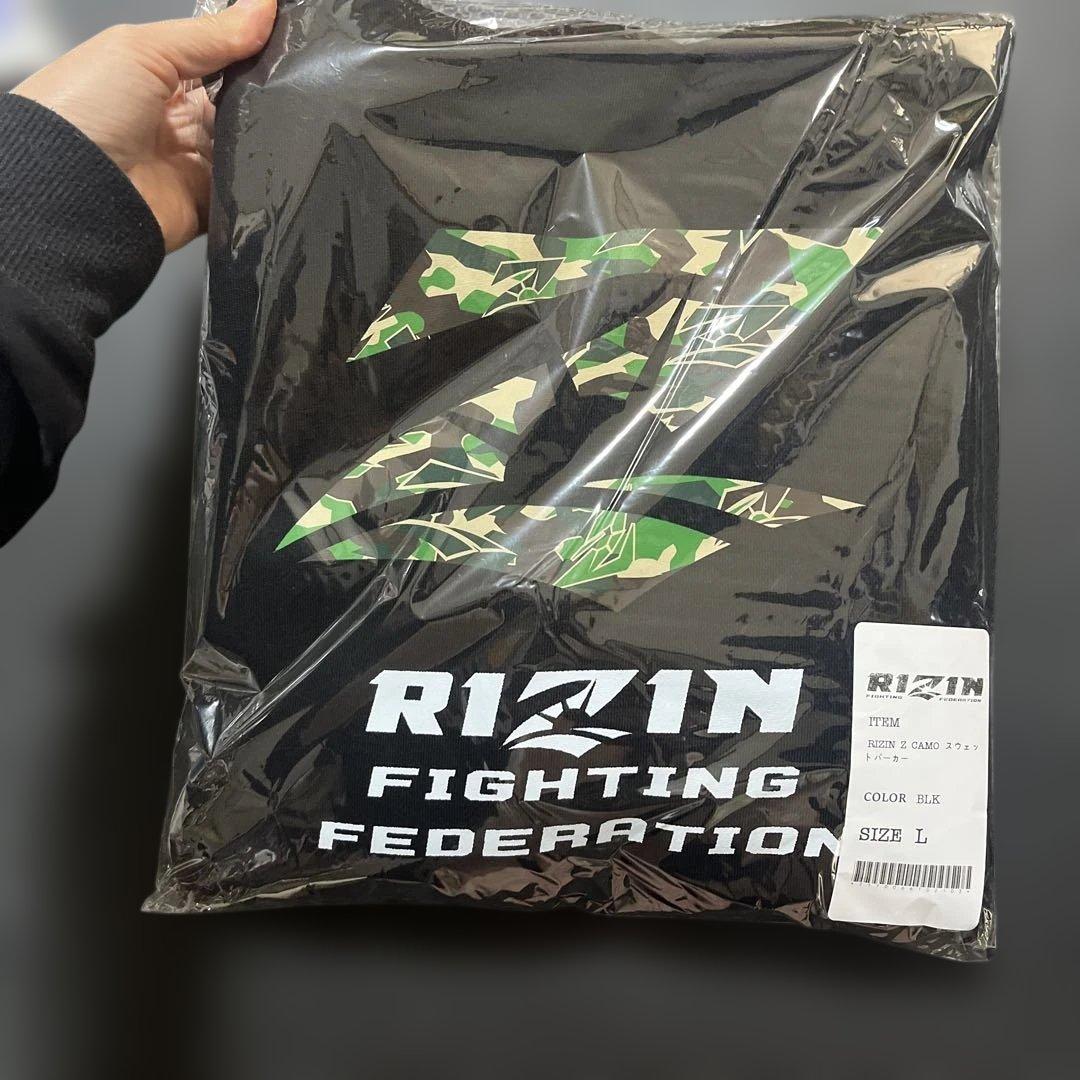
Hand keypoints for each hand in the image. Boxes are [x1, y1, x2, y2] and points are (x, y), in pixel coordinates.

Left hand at [14, 0, 276, 252]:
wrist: (74, 191)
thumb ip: (210, 35)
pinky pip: (244, 190)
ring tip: (289, 118)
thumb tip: (265, 7)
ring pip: (246, 145)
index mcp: (153, 77)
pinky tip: (276, 157)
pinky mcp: (207, 203)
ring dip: (264, 133)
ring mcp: (191, 163)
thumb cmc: (87, 107)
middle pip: (235, 102)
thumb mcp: (144, 49)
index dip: (244, 48)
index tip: (281, 38)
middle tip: (291, 82)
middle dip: (261, 92)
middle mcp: (174, 120)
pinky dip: (260, 177)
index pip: (212, 58)